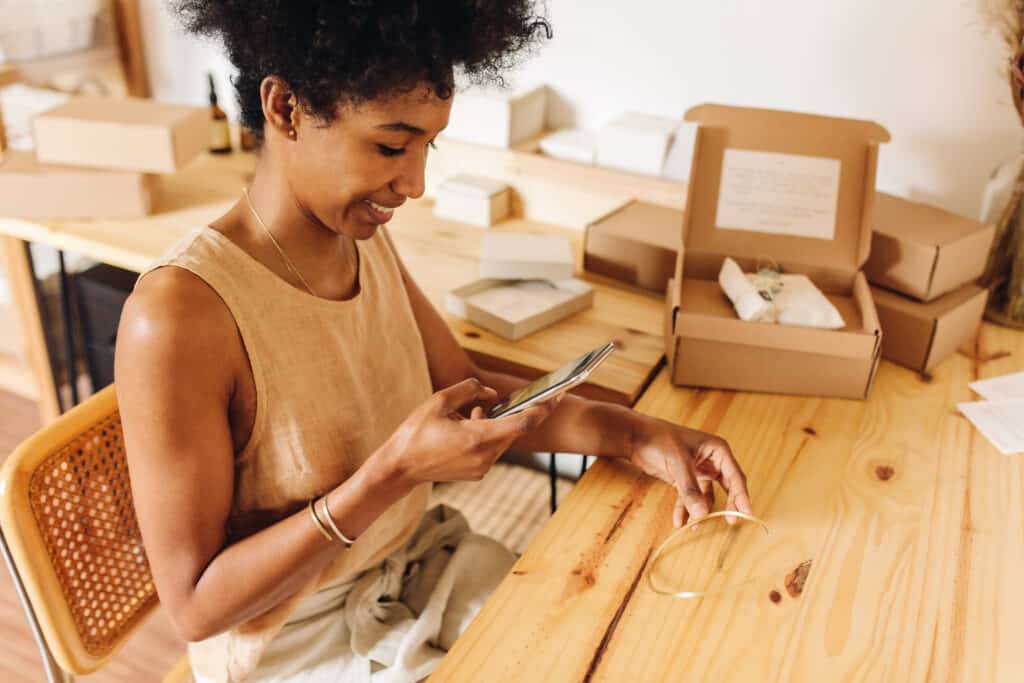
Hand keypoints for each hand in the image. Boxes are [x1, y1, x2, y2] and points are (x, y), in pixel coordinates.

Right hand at [378, 378, 561, 487]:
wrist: (400, 468)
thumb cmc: (415, 433)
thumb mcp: (439, 401)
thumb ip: (470, 389)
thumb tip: (491, 393)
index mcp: (478, 437)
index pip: (522, 423)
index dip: (543, 408)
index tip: (556, 395)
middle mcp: (485, 456)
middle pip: (515, 430)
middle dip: (519, 411)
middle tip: (531, 394)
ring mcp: (482, 467)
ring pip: (503, 438)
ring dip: (498, 422)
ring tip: (472, 411)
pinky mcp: (478, 472)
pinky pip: (492, 448)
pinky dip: (488, 433)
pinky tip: (469, 423)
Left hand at [628, 418, 752, 527]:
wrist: (634, 436)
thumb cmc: (659, 439)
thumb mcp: (677, 463)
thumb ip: (690, 489)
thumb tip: (702, 514)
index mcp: (717, 450)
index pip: (735, 476)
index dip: (742, 496)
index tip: (746, 513)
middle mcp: (711, 460)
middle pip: (726, 487)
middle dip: (726, 505)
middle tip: (729, 522)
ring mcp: (698, 470)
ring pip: (706, 496)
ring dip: (701, 511)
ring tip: (694, 527)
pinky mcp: (684, 478)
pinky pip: (689, 497)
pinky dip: (685, 509)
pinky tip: (679, 521)